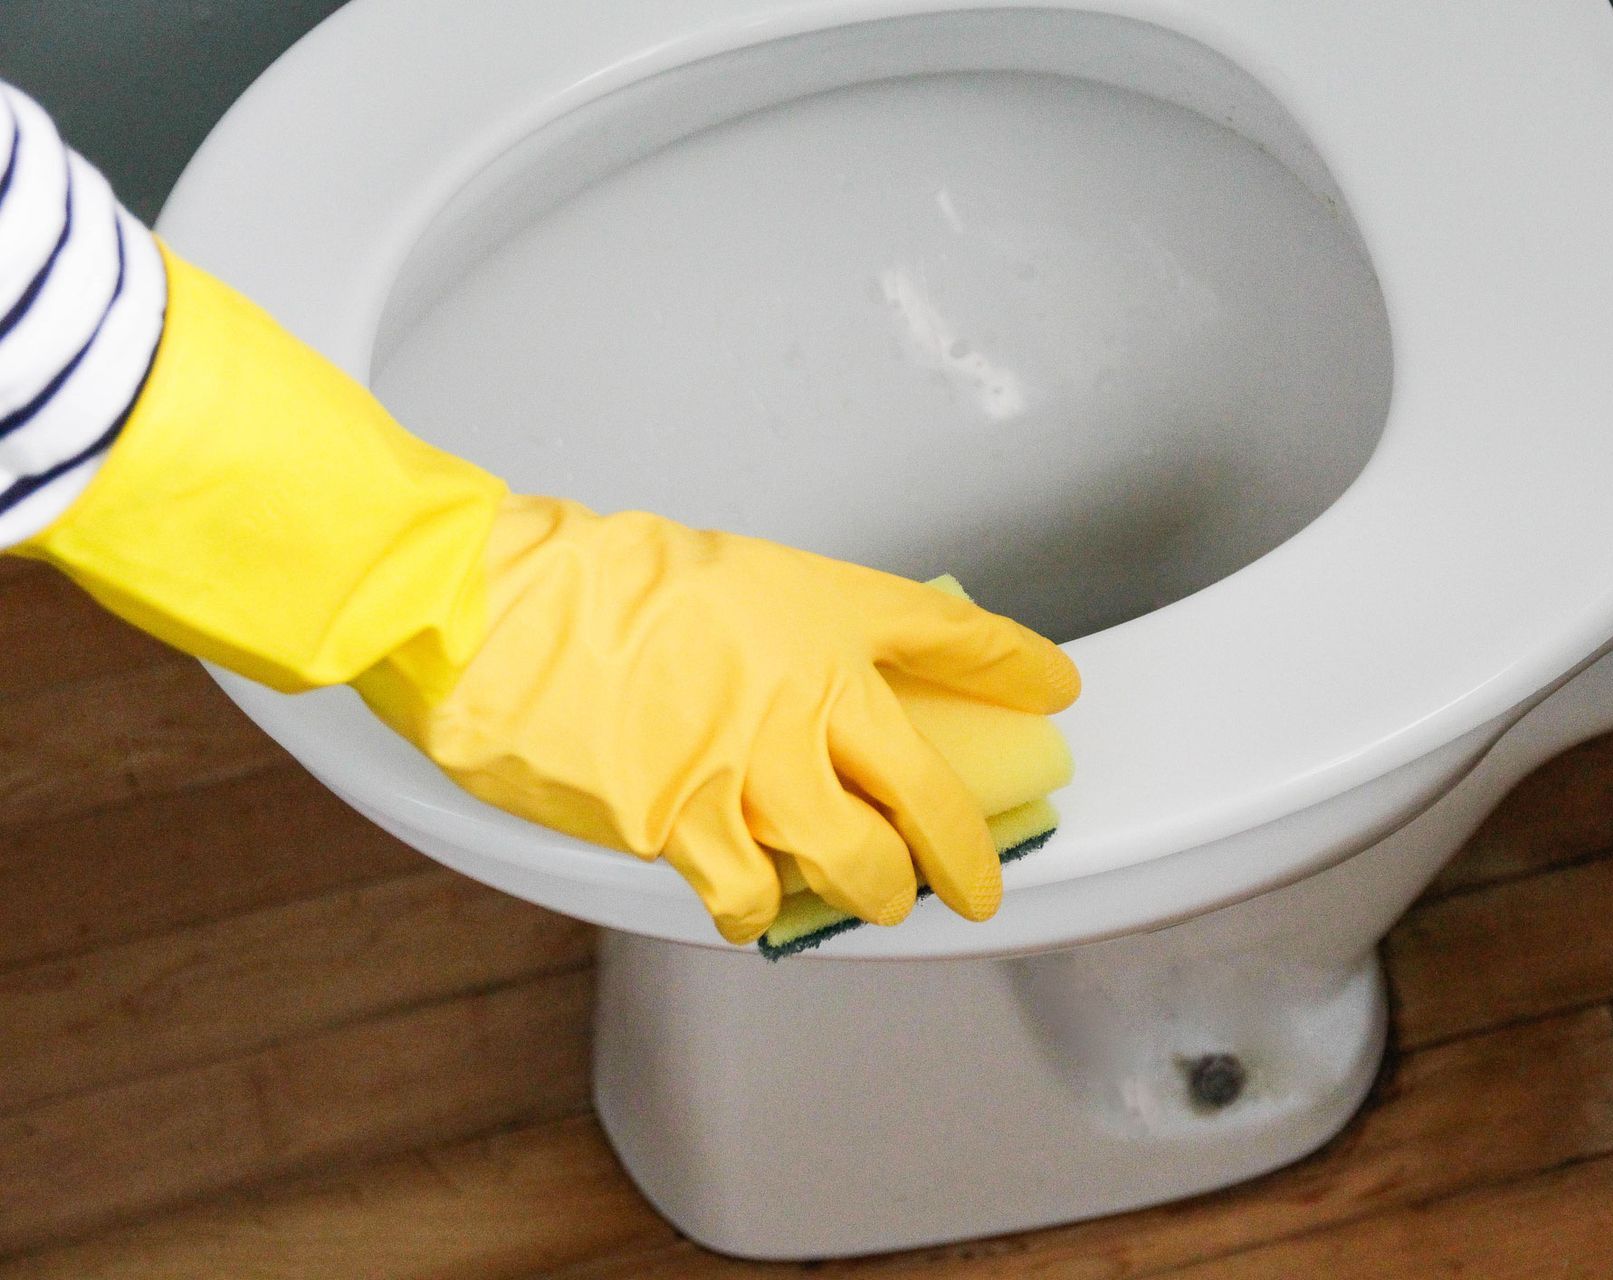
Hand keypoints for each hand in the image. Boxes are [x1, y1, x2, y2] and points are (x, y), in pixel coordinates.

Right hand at [355, 495, 1079, 942]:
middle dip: (969, 857)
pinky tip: (756, 903)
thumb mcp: (730, 578)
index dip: (1016, 667)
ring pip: (863, 868)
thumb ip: (793, 638)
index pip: (955, 640)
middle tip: (976, 884)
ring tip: (876, 898)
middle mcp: (810, 697)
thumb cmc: (599, 585)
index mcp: (824, 618)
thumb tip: (826, 691)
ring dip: (879, 894)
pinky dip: (763, 910)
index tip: (1054, 686)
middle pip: (933, 797)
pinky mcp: (690, 829)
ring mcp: (756, 770)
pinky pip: (757, 900)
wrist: (501, 614)